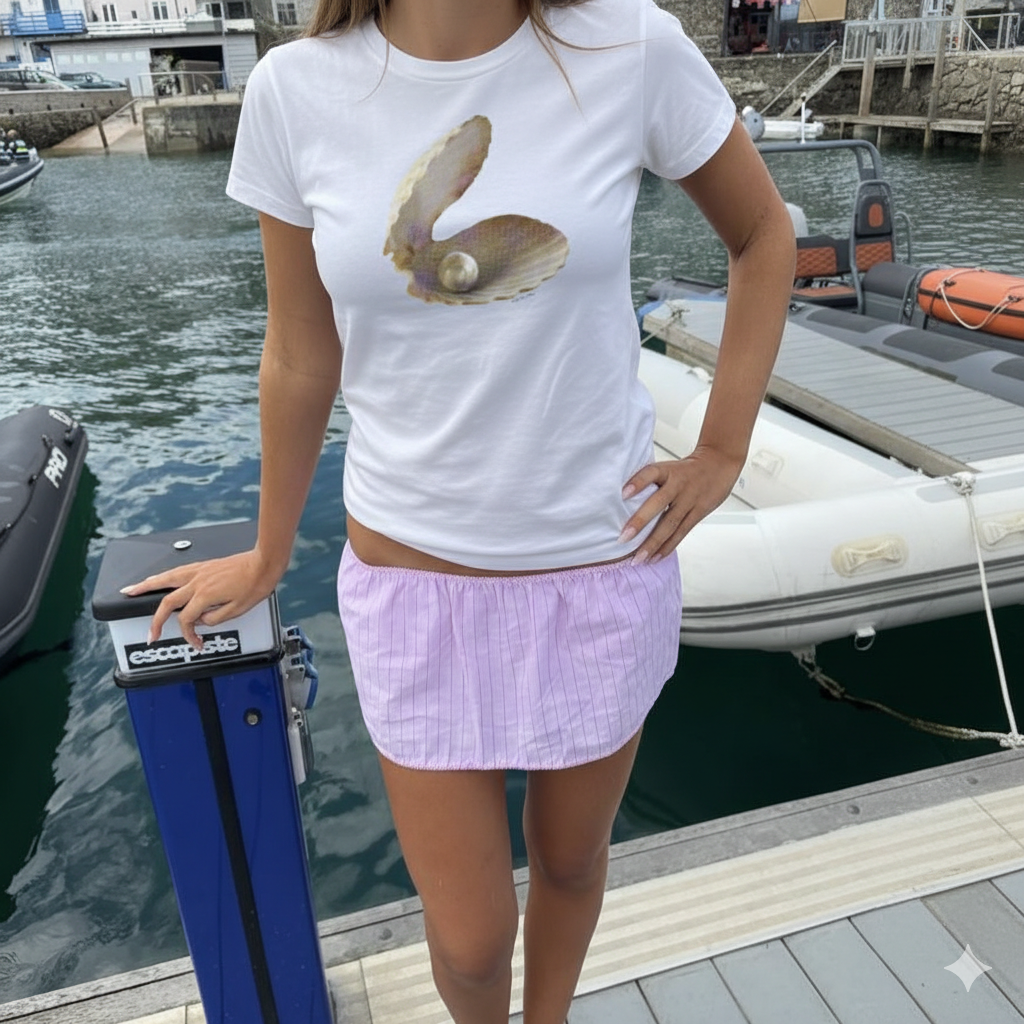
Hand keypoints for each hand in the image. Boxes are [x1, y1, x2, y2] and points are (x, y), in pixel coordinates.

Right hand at [120, 548, 284, 649]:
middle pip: (168, 602)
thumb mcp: (238, 610)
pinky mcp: (203, 565)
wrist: (264, 562)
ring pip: (165, 579)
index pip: (187, 620)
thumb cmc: (256, 584)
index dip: (189, 634)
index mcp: (205, 595)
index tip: (198, 643)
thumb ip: (216, 618)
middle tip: (150, 635)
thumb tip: (202, 621)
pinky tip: (157, 578)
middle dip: (155, 621)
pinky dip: (162, 576)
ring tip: (130, 591)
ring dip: (145, 586)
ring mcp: (198, 571)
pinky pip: (176, 571)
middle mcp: (197, 582)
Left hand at [619, 445, 743, 563]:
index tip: (623, 493)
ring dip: (653, 543)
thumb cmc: (687, 469)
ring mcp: (690, 500)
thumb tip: (622, 499)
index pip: (651, 473)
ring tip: (638, 558)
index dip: (638, 482)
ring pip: (670, 523)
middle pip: (658, 503)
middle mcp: (678, 485)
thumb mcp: (669, 467)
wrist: (720, 464)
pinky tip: (655, 558)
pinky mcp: (698, 513)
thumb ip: (651, 481)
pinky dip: (667, 546)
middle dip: (640, 521)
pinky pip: (681, 533)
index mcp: (668, 470)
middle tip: (624, 537)